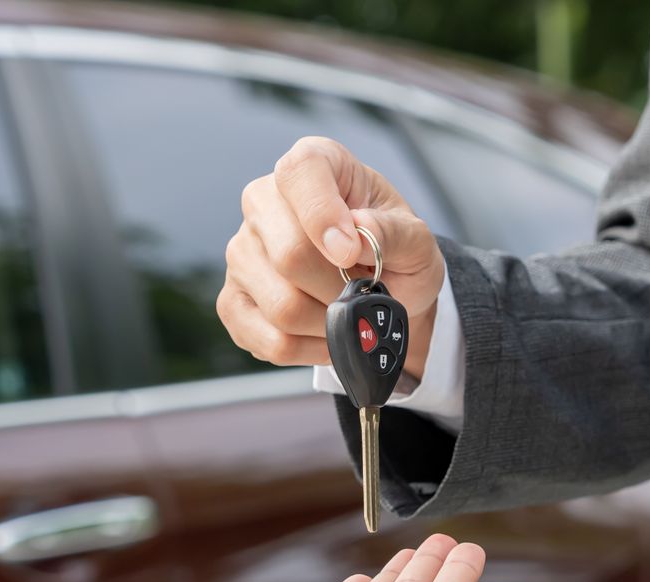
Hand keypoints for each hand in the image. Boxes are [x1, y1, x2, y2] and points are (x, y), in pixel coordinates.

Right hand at [219, 137, 444, 380]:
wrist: (384, 291)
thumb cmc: (394, 252)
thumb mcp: (416, 238)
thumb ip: (394, 233)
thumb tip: (359, 236)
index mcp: (312, 165)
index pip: (300, 173)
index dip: (323, 215)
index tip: (351, 253)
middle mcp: (263, 201)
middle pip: (289, 254)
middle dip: (340, 288)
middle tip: (364, 291)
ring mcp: (242, 252)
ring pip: (282, 305)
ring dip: (331, 323)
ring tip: (348, 311)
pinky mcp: (233, 301)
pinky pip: (270, 340)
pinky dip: (312, 349)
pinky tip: (328, 333)